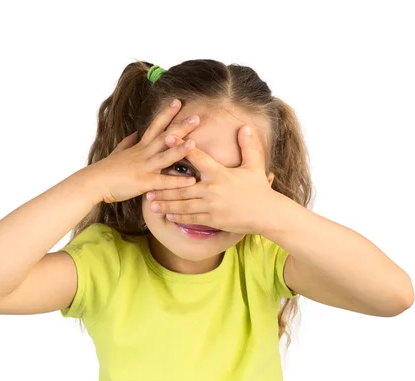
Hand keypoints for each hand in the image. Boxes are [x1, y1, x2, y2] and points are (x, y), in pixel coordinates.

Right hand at [86, 100, 200, 203]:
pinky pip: (162, 182)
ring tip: (195, 143)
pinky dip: (177, 182)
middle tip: (197, 117)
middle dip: (180, 126)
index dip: (167, 113)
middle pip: (164, 136)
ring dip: (180, 149)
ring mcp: (144, 167)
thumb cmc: (106, 169)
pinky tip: (191, 181)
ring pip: (164, 157)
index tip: (178, 101)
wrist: (93, 182)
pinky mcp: (143, 182)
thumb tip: (135, 133)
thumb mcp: (119, 152)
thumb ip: (129, 142)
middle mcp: (143, 153)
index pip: (155, 126)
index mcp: (140, 146)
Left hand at [146, 124, 275, 234]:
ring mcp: (211, 206)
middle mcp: (212, 189)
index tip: (166, 138)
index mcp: (219, 173)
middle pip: (182, 185)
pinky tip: (167, 215)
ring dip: (166, 203)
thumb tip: (245, 126)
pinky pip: (191, 218)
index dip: (181, 146)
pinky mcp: (213, 220)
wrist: (267, 214)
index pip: (197, 157)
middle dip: (163, 185)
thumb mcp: (255, 165)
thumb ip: (248, 145)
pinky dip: (178, 216)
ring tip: (151, 201)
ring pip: (183, 204)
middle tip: (146, 183)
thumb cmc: (260, 188)